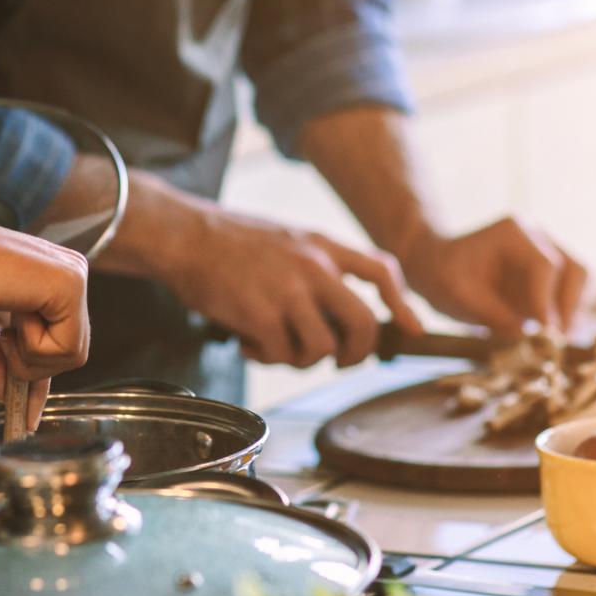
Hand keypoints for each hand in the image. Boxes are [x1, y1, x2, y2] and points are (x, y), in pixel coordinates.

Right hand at [0, 210, 90, 429]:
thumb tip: (8, 395)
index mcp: (48, 275)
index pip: (60, 341)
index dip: (37, 376)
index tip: (25, 413)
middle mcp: (68, 270)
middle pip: (70, 352)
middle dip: (28, 364)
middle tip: (0, 337)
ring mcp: (73, 276)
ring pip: (71, 354)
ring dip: (26, 355)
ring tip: (2, 321)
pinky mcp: (70, 286)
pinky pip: (66, 348)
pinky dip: (31, 348)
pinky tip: (11, 315)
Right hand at [166, 204, 423, 367]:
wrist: (184, 235)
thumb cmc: (228, 241)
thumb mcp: (287, 239)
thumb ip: (316, 267)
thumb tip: (337, 311)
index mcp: (322, 246)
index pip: (380, 270)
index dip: (402, 303)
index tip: (411, 328)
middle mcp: (314, 267)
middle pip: (364, 324)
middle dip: (355, 354)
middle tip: (337, 360)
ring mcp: (290, 292)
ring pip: (322, 349)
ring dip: (300, 358)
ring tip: (273, 344)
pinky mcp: (261, 315)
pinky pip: (281, 355)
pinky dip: (264, 357)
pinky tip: (246, 343)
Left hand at [400, 217, 585, 334]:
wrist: (434, 266)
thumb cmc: (441, 274)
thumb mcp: (457, 295)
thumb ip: (492, 314)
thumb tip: (527, 335)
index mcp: (514, 233)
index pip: (545, 266)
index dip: (547, 302)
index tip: (544, 333)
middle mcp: (538, 239)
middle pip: (575, 270)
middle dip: (569, 307)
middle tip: (556, 340)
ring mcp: (547, 256)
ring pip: (579, 283)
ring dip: (572, 313)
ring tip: (554, 342)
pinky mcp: (548, 278)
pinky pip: (571, 296)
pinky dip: (566, 317)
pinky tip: (549, 337)